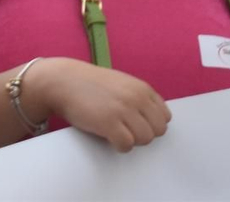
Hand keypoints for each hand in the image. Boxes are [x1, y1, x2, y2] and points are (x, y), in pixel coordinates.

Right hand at [27, 57, 172, 151]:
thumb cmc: (92, 86)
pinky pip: (126, 145)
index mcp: (143, 88)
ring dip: (132, 141)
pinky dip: (120, 147)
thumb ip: (139, 98)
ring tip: (117, 134)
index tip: (137, 125)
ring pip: (145, 139)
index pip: (165, 116)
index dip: (152, 125)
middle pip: (158, 130)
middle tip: (127, 132)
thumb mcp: (123, 84)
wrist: (65, 82)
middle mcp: (137, 98)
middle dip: (144, 135)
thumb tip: (153, 119)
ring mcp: (123, 110)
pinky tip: (110, 139)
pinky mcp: (108, 122)